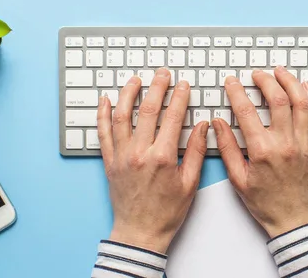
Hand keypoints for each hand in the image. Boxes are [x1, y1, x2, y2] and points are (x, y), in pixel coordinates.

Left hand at [97, 68, 207, 252]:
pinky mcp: (109, 162)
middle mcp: (139, 153)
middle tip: (162, 74)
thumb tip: (204, 126)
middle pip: (147, 110)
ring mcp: (121, 156)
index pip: (173, 117)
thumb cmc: (166, 212)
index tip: (183, 85)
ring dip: (128, 94)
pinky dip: (102, 115)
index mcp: (162, 157)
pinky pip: (103, 133)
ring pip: (122, 116)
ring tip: (135, 79)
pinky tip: (105, 100)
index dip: (179, 97)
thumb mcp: (190, 183)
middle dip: (156, 87)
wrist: (139, 234)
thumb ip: (196, 151)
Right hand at [213, 67, 307, 237]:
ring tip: (280, 71)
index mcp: (263, 151)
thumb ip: (226, 148)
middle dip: (266, 80)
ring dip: (290, 82)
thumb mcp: (238, 179)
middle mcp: (286, 143)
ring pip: (301, 102)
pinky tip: (304, 87)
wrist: (296, 220)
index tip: (232, 82)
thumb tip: (217, 123)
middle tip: (257, 74)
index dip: (236, 91)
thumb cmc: (266, 202)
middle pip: (277, 99)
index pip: (246, 111)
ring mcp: (305, 143)